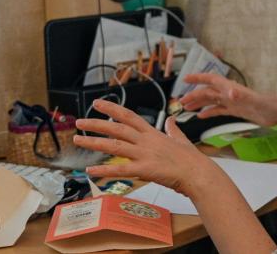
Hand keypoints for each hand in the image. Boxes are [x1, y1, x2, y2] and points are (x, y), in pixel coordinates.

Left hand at [73, 100, 219, 197]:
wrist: (198, 173)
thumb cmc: (191, 160)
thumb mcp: (181, 139)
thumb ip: (173, 129)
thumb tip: (171, 120)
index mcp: (153, 133)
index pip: (128, 116)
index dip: (112, 108)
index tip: (98, 103)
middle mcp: (145, 141)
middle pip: (116, 128)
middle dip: (96, 124)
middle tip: (79, 122)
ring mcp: (144, 154)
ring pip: (114, 146)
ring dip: (94, 143)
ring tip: (78, 141)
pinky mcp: (144, 170)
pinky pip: (120, 170)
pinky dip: (104, 170)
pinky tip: (90, 170)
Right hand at [179, 73, 276, 126]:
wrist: (275, 114)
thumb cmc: (265, 105)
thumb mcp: (251, 100)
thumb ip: (241, 96)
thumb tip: (230, 92)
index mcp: (229, 88)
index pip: (210, 80)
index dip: (198, 78)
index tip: (185, 79)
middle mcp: (228, 93)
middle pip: (207, 92)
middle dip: (193, 95)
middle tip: (180, 102)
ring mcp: (231, 102)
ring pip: (210, 101)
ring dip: (198, 104)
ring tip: (186, 109)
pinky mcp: (235, 110)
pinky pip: (218, 110)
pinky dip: (208, 113)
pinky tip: (201, 117)